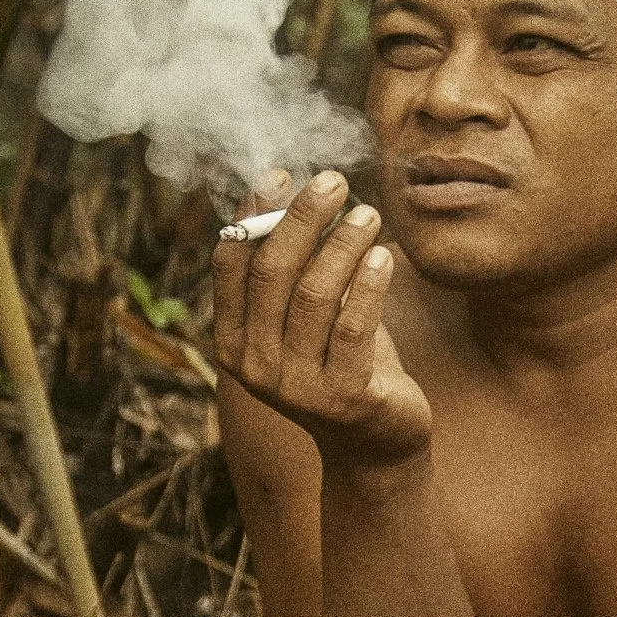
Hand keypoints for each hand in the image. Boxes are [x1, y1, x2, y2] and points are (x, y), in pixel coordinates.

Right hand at [212, 170, 432, 468]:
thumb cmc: (340, 362)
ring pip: (315, 293)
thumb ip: (291, 267)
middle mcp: (255, 366)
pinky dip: (370, 283)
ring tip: (369, 214)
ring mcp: (297, 386)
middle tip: (334, 182)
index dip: (254, 213)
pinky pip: (354, 325)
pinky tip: (385, 256)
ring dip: (344, 243)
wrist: (374, 442)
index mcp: (232, 341)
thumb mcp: (306, 314)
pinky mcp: (344, 398)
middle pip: (272, 271)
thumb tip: (287, 188)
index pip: (232, 263)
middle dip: (302, 217)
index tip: (282, 174)